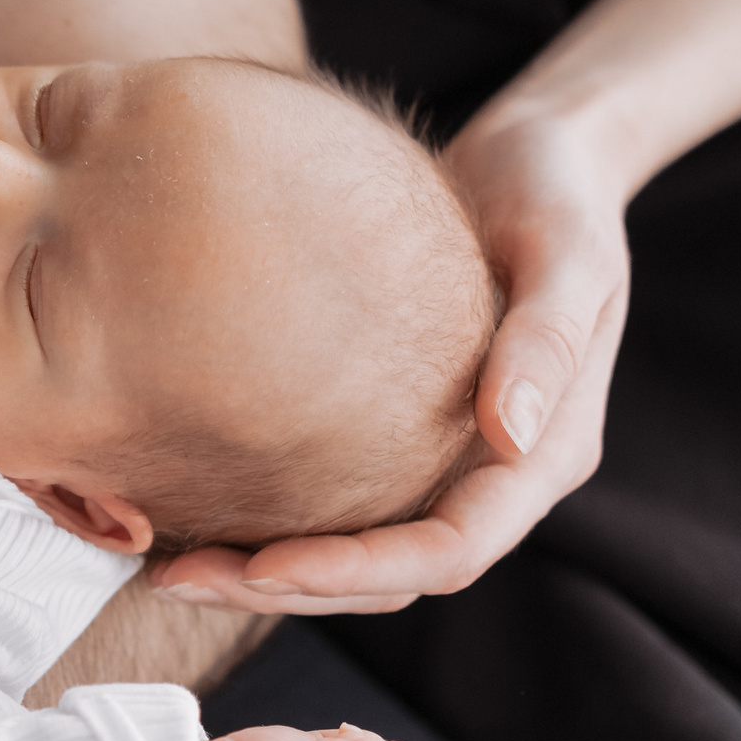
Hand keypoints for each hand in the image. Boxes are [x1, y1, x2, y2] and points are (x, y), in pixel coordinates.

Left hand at [149, 106, 629, 613]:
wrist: (539, 151)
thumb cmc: (557, 190)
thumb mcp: (569, 251)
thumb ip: (549, 340)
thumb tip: (510, 432)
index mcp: (543, 453)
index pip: (450, 551)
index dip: (359, 571)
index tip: (267, 566)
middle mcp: (492, 472)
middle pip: (391, 576)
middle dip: (289, 589)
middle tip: (179, 580)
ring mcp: (444, 456)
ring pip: (356, 549)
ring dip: (268, 571)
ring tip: (171, 566)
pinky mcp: (398, 431)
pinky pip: (336, 499)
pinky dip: (272, 516)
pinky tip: (194, 500)